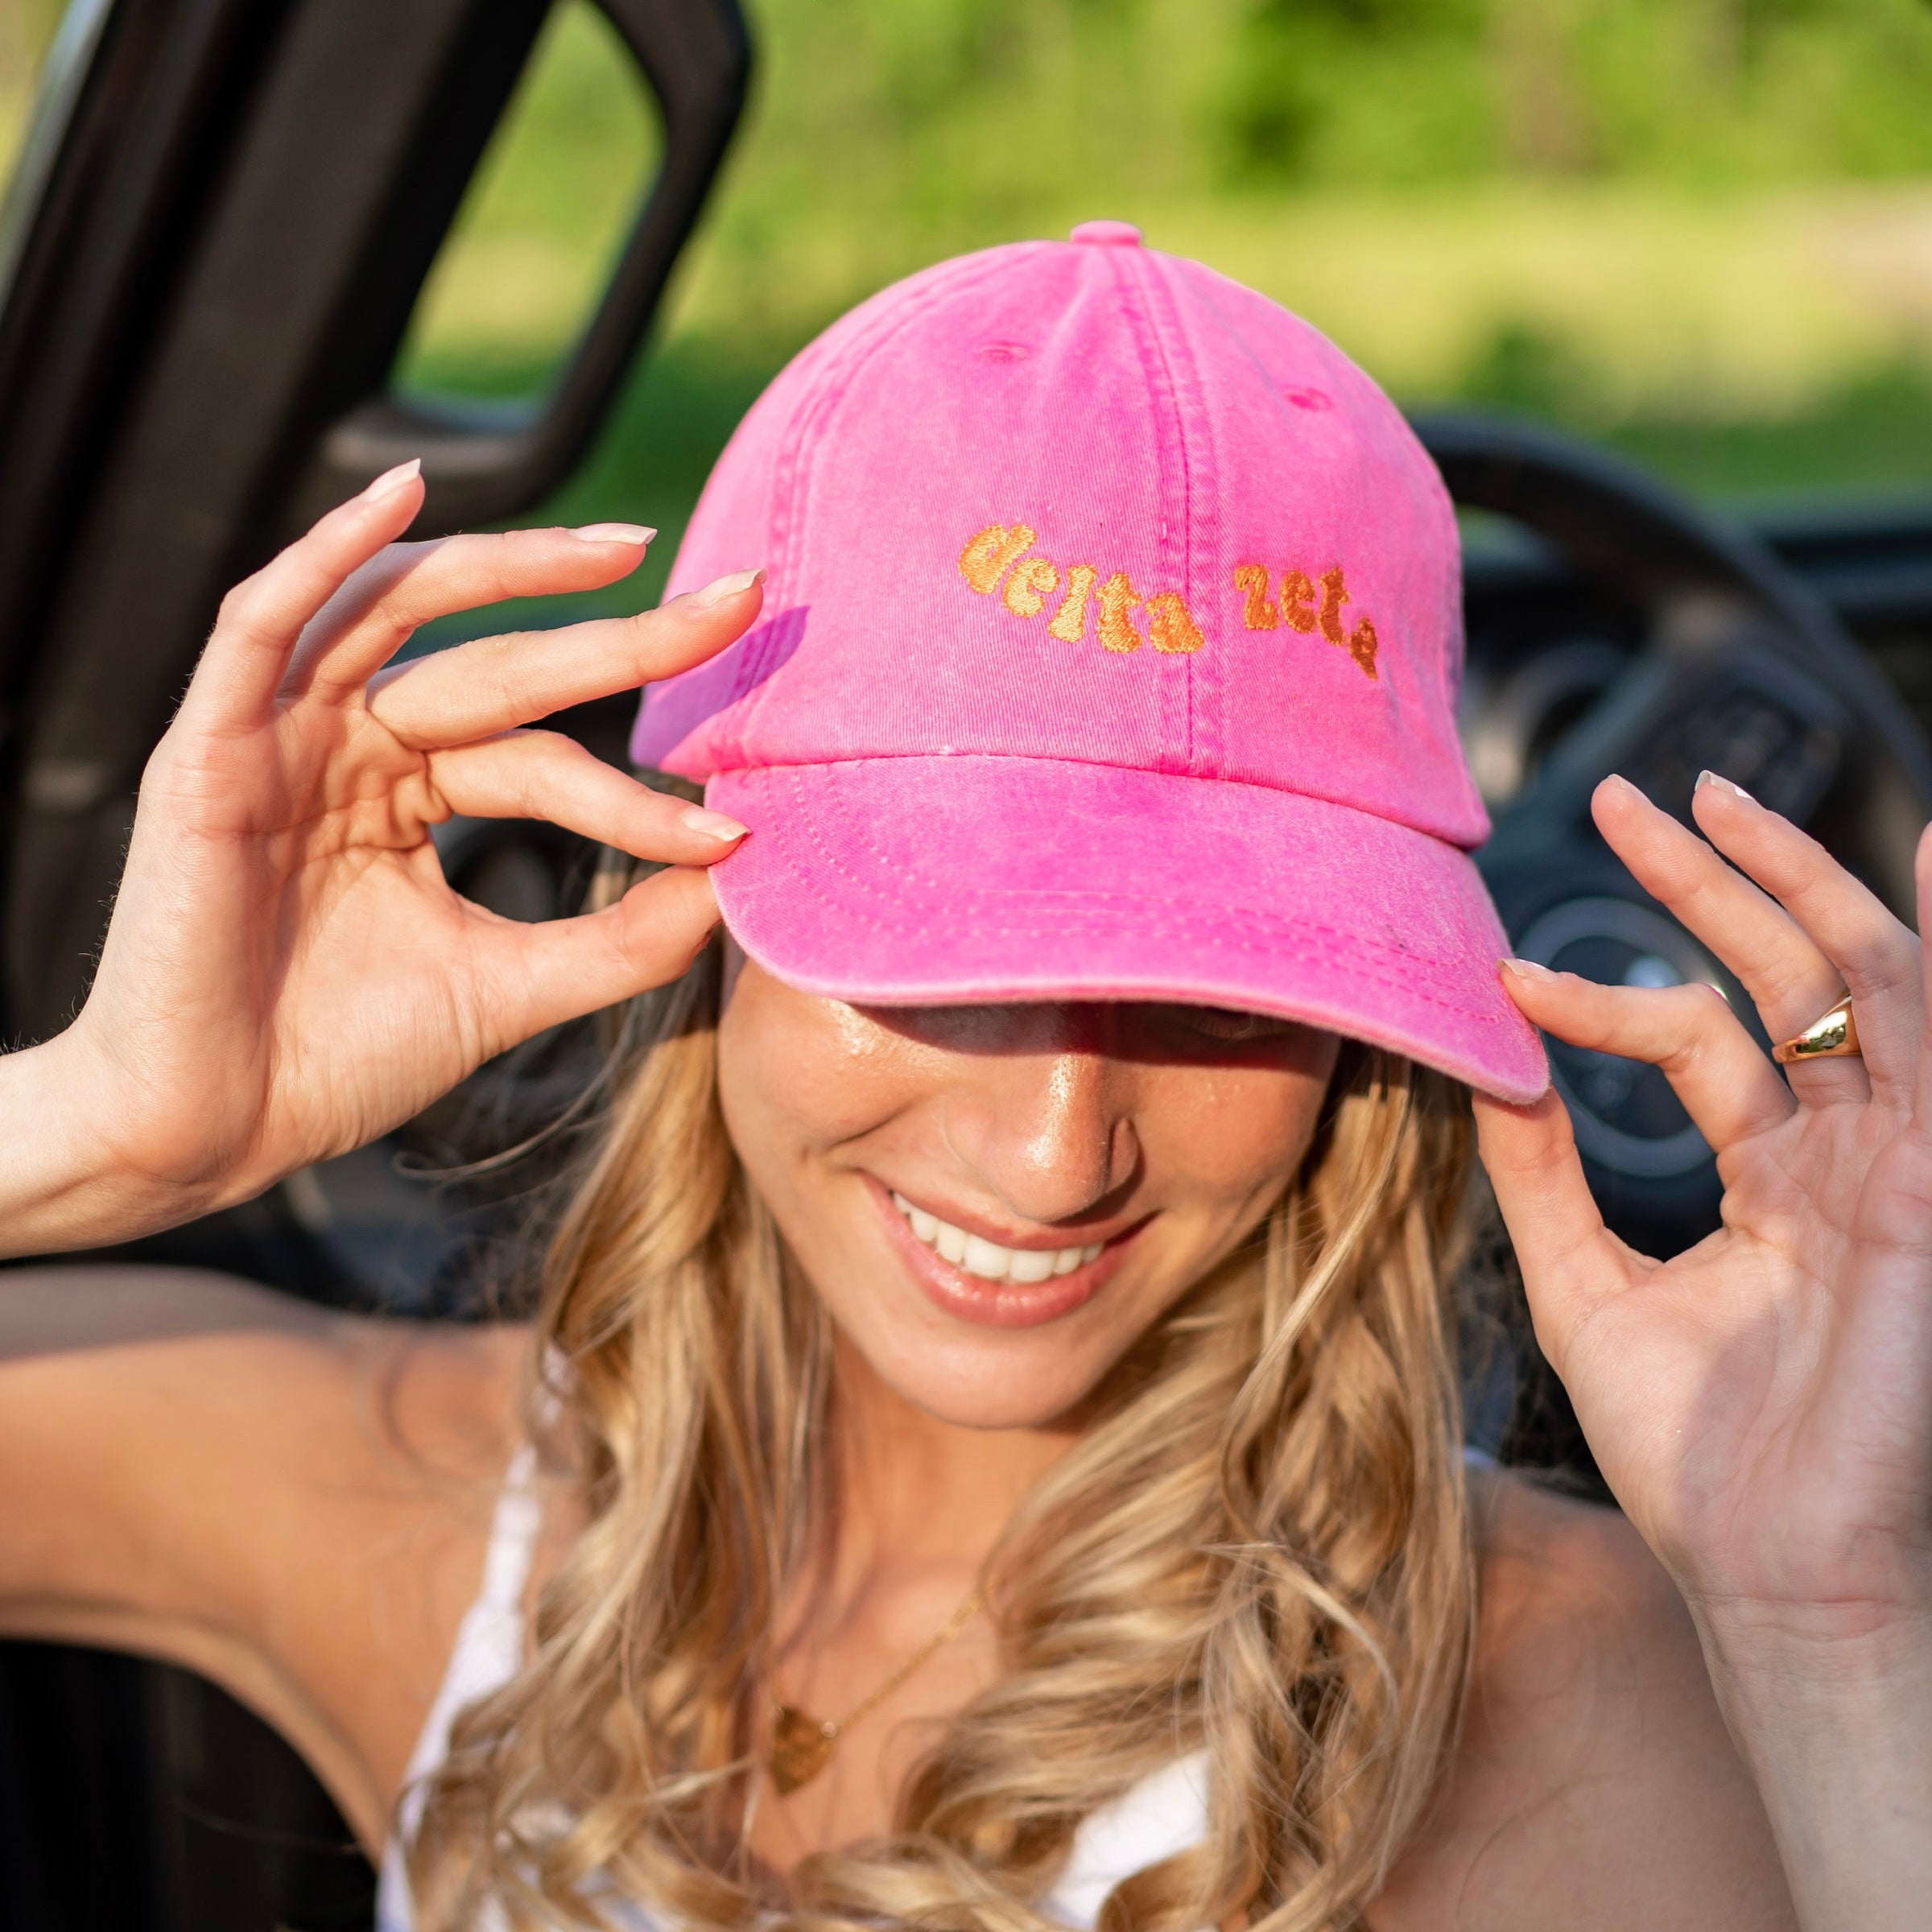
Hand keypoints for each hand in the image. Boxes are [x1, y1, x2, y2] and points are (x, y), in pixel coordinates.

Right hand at [2, 464, 761, 1248]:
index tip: (736, 825)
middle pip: (499, 666)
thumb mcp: (507, 988)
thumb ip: (616, 940)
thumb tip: (732, 886)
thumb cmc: (337, 1062)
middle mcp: (353, 749)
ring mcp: (281, 739)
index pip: (543, 757)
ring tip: (621, 550)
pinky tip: (399, 493)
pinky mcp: (209, 748)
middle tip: (738, 603)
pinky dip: (325, 555)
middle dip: (617, 636)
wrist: (210, 1134)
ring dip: (506, 567)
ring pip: (396, 613)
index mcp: (411, 794)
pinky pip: (262, 625)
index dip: (637, 794)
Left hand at [1479, 773, 1931, 1922]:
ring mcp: (1895, 1167)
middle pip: (1786, 980)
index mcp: (1772, 1179)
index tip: (1503, 972)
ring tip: (1705, 796)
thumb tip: (1483, 1065)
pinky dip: (1930, 946)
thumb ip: (1542, 1176)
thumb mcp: (1586, 1288)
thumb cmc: (1691, 1458)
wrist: (1767, 1575)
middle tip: (1627, 798)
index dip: (1603, 991)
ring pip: (1859, 982)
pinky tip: (1925, 851)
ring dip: (1789, 881)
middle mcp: (1841, 1157)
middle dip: (1713, 881)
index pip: (1701, 1037)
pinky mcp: (1920, 1189)